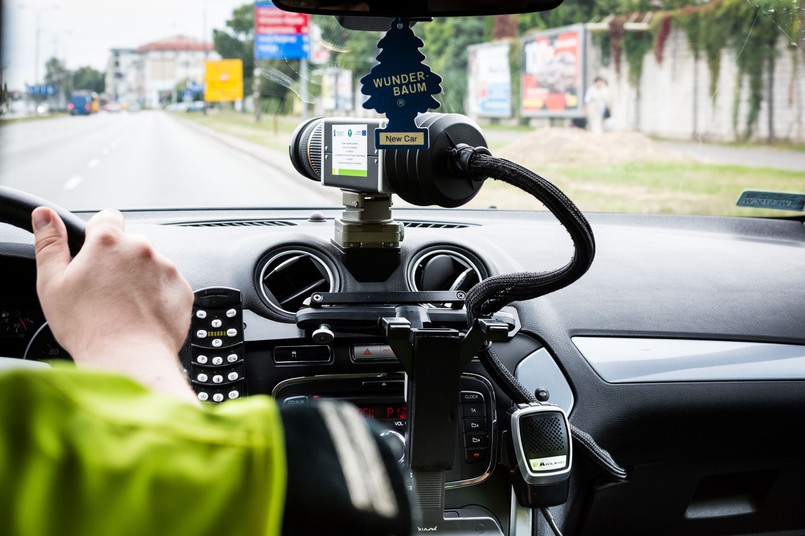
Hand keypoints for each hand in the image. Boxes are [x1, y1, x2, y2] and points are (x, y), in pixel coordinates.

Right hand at [32, 207, 197, 402]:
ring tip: (124, 308)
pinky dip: (158, 296)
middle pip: (130, 245)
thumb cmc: (89, 327)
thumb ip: (50, 244)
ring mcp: (167, 269)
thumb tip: (45, 216)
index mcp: (109, 243)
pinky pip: (168, 286)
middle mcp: (142, 250)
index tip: (93, 252)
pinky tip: (142, 315)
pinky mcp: (183, 289)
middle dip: (119, 261)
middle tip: (104, 291)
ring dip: (140, 279)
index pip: (107, 217)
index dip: (98, 234)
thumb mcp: (52, 284)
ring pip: (150, 266)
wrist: (130, 359)